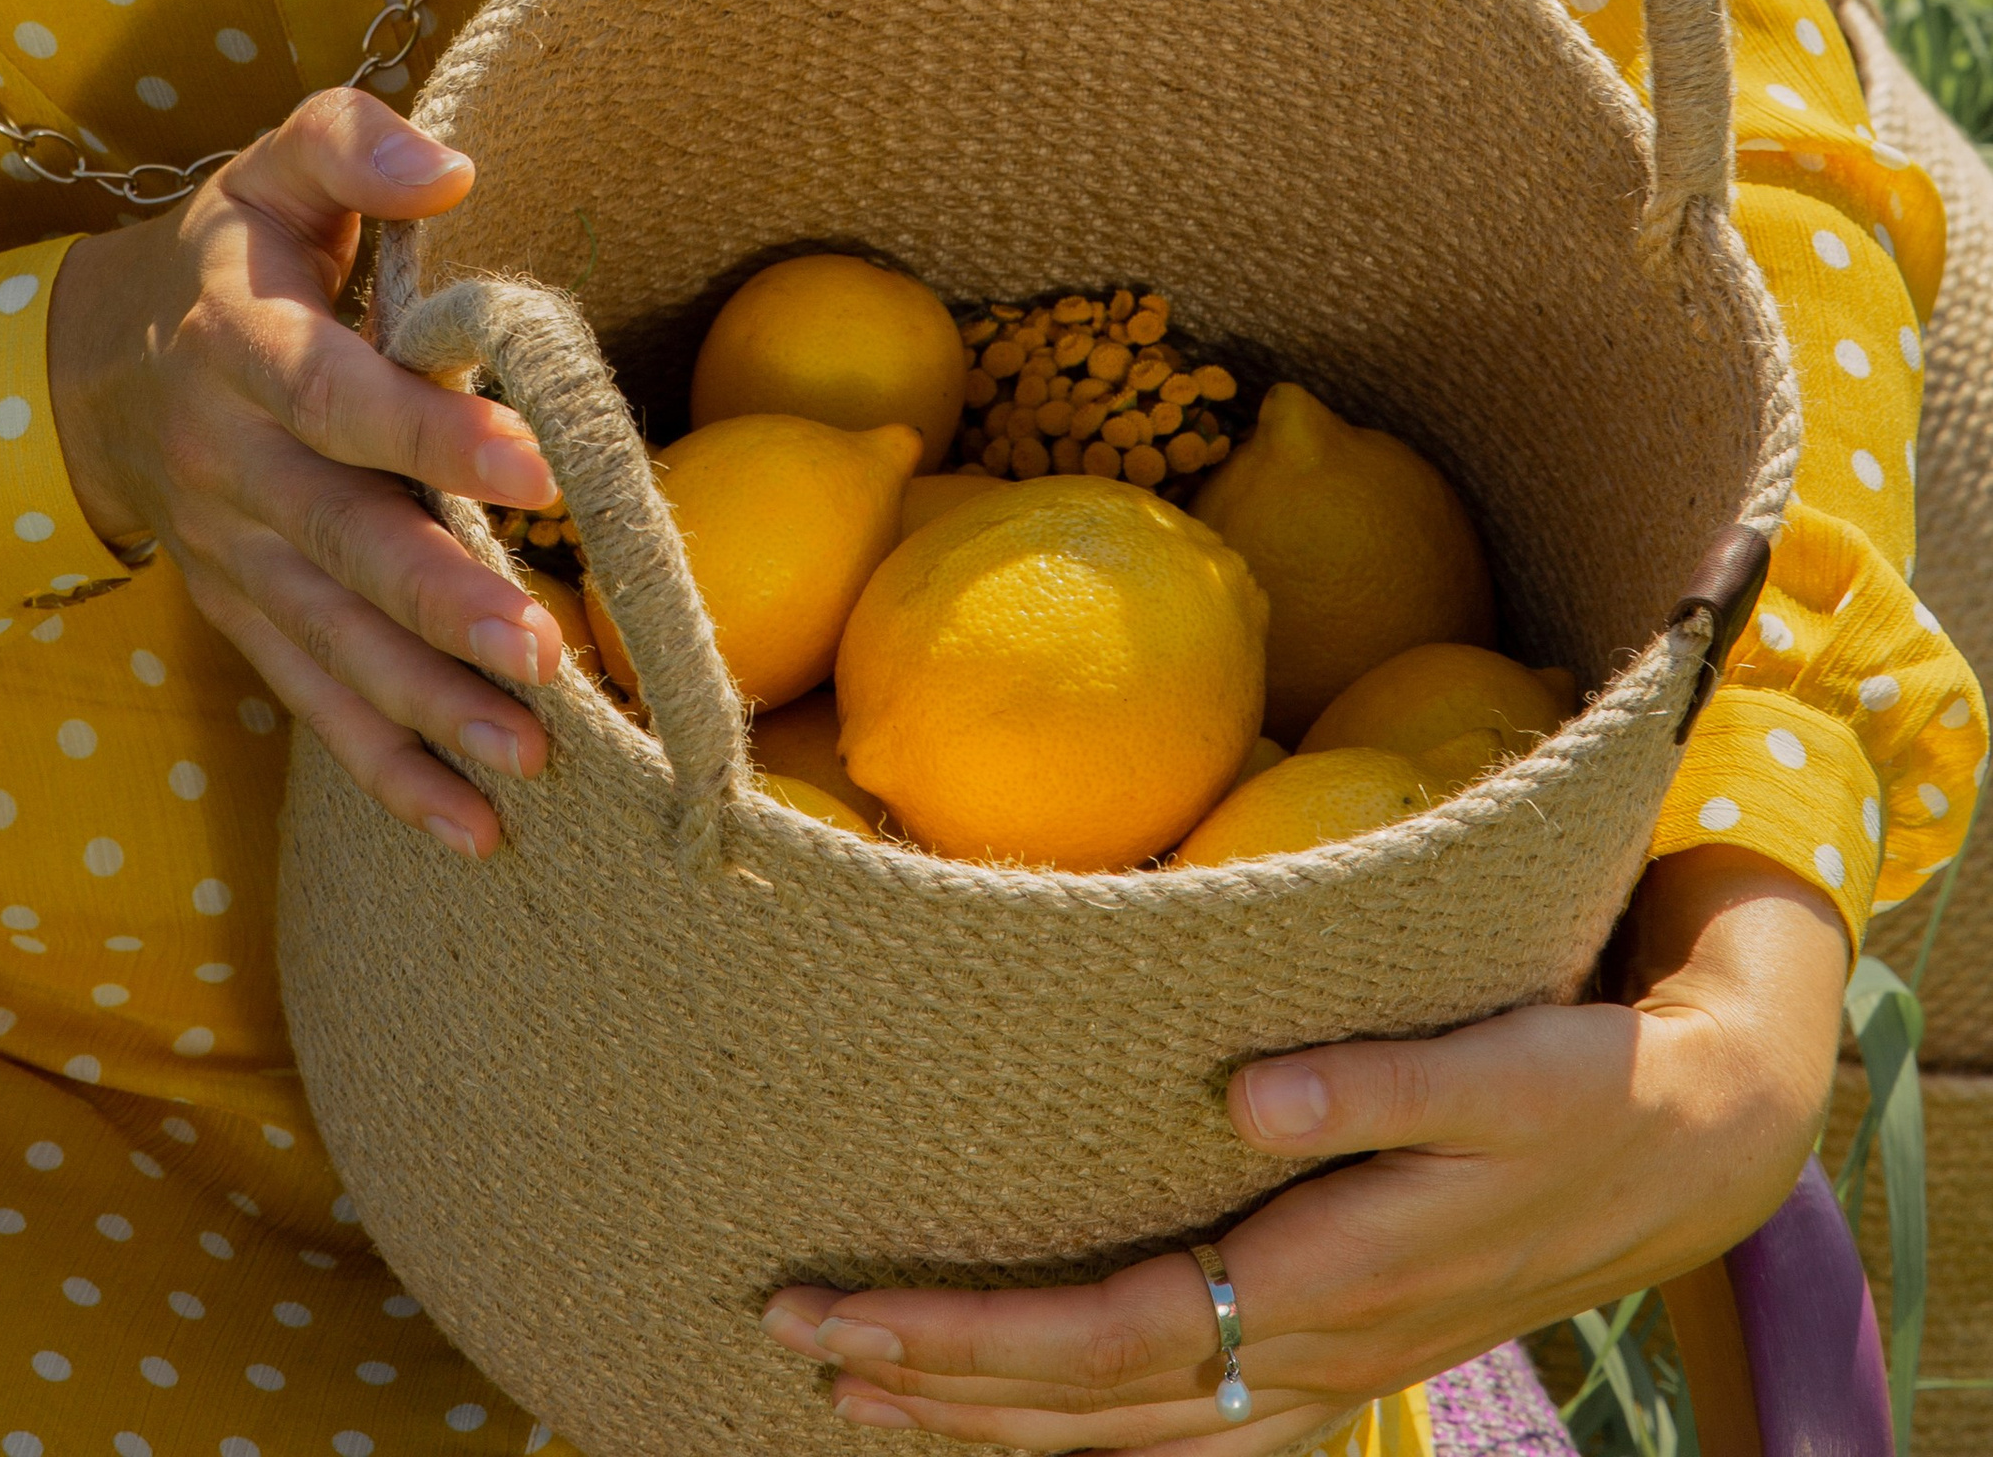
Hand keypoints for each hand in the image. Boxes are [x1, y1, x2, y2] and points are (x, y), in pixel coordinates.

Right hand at [45, 86, 562, 857]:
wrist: (94, 368)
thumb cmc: (232, 253)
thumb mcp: (273, 169)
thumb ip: (351, 144)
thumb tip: (453, 163)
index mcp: (242, 344)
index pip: (336, 397)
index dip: (429, 434)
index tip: (535, 463)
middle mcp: (233, 463)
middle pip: (340, 543)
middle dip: (441, 604)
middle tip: (541, 654)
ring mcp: (235, 556)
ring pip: (333, 644)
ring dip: (430, 708)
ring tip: (531, 756)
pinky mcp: (245, 620)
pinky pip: (315, 701)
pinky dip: (389, 772)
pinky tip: (474, 828)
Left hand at [763, 850, 1847, 1448]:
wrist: (1690, 1140)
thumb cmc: (1577, 1080)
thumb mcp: (1495, 1064)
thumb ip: (1371, 1080)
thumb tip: (1244, 1090)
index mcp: (1324, 1276)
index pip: (1103, 1334)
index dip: (966, 1340)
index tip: (841, 1312)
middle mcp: (1313, 1348)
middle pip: (1089, 1402)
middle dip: (933, 1382)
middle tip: (791, 1338)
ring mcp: (1330, 1370)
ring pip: (1129, 1438)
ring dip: (989, 1424)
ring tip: (858, 1394)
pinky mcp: (1345, 1357)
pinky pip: (1194, 1437)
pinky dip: (1094, 1444)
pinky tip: (1029, 1435)